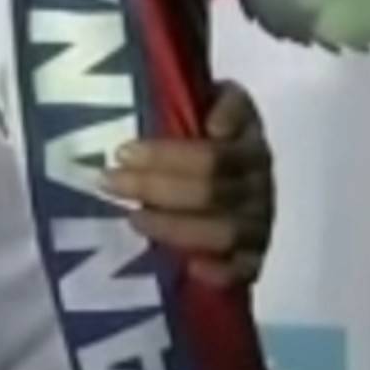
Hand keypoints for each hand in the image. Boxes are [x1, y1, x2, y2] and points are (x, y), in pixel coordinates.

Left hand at [101, 80, 273, 287]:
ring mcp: (260, 223)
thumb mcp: (212, 99)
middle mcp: (261, 185)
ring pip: (223, 232)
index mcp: (250, 144)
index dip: (166, 156)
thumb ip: (216, 99)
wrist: (234, 162)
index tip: (121, 152)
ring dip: (174, 228)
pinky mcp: (256, 256)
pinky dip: (219, 271)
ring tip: (132, 219)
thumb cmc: (209, 128)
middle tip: (109, 183)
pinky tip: (188, 268)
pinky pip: (245, 270)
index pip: (211, 156)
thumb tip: (215, 124)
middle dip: (152, 188)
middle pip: (209, 193)